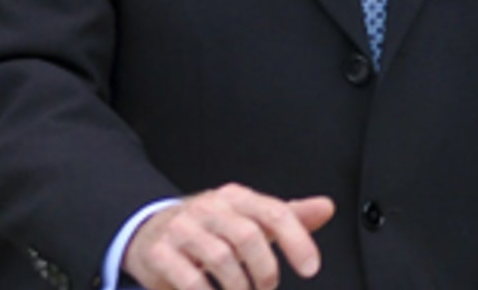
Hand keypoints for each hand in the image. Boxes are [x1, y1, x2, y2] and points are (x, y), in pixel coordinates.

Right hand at [123, 185, 334, 289]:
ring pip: (222, 259)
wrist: (150, 232)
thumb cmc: (210, 228)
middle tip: (268, 287)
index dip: (298, 241)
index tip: (311, 268)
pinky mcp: (159, 253)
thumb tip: (326, 208)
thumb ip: (288, 217)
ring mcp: (182, 228)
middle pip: (249, 236)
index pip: (275, 212)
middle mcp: (209, 207)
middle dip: (266, 270)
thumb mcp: (249, 218)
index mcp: (236, 197)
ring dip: (240, 287)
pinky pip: (190, 279)